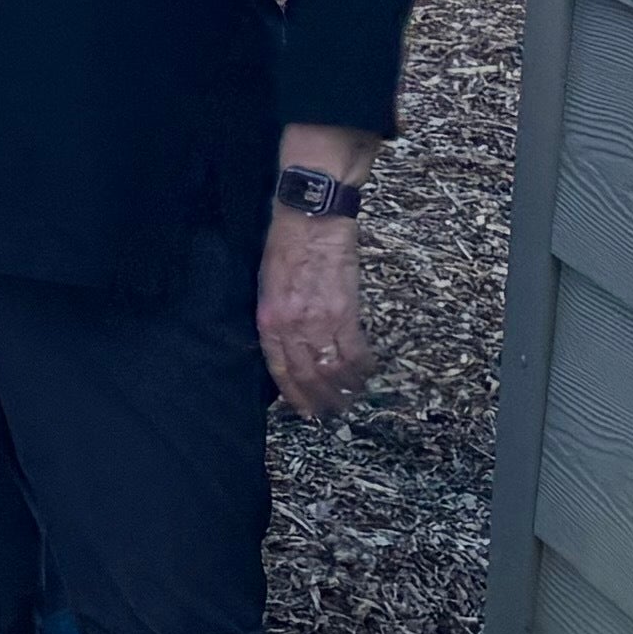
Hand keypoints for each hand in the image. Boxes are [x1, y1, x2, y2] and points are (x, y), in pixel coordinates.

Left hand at [259, 209, 374, 416]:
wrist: (311, 219)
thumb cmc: (284, 247)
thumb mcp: (265, 286)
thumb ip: (274, 319)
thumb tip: (287, 348)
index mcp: (268, 320)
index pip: (280, 370)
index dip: (294, 395)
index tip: (305, 411)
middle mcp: (293, 326)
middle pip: (308, 376)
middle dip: (320, 400)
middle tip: (331, 413)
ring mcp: (320, 321)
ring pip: (334, 370)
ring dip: (345, 390)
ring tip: (351, 399)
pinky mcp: (346, 312)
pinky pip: (356, 351)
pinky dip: (363, 368)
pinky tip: (367, 375)